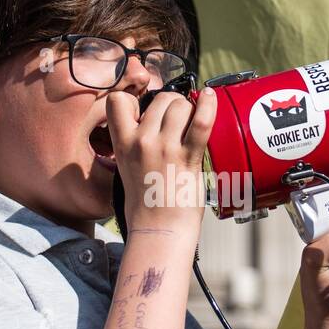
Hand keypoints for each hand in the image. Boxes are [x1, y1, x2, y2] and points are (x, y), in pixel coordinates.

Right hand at [107, 86, 216, 236]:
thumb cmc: (146, 203)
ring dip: (189, 109)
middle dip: (172, 104)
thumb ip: (135, 141)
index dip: (135, 99)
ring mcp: (165, 148)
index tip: (145, 110)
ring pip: (180, 104)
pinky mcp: (188, 157)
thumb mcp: (126, 167)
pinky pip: (201, 121)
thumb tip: (155, 118)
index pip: (118, 100)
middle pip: (160, 99)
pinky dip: (209, 106)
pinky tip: (210, 98)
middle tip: (178, 121)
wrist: (159, 230)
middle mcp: (141, 142)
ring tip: (192, 123)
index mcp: (122, 144)